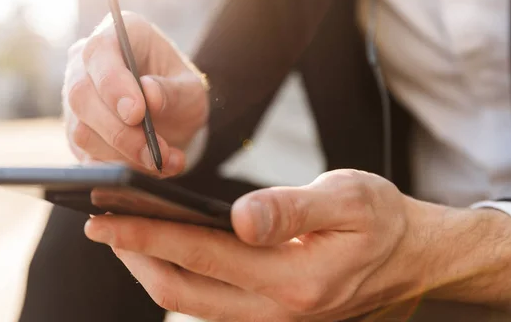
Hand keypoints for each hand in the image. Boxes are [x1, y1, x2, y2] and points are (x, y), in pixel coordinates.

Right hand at [63, 12, 208, 175]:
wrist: (172, 118)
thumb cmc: (180, 92)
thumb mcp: (191, 89)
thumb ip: (174, 91)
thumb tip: (149, 94)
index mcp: (118, 34)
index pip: (99, 51)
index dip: (113, 84)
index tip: (136, 113)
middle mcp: (87, 62)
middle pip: (82, 95)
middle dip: (120, 131)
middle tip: (154, 153)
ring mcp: (76, 97)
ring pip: (81, 130)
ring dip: (122, 155)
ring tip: (164, 163)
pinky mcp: (76, 131)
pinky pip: (84, 155)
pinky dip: (116, 169)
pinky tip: (147, 171)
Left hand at [84, 169, 510, 319]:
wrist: (413, 259)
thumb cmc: (381, 220)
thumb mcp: (349, 199)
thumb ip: (294, 208)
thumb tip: (241, 218)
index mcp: (294, 278)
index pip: (200, 255)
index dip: (147, 233)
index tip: (104, 215)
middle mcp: (276, 310)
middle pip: (182, 290)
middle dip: (134, 256)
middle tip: (97, 224)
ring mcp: (272, 318)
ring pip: (191, 302)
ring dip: (150, 269)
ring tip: (121, 237)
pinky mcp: (270, 314)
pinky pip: (210, 303)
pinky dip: (178, 277)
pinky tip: (166, 251)